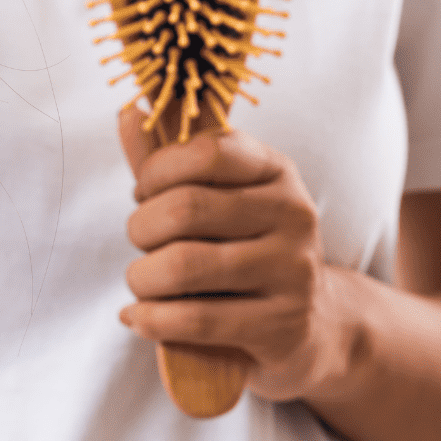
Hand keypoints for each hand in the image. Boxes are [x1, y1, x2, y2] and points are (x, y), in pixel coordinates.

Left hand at [115, 108, 366, 403]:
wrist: (312, 326)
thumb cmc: (245, 251)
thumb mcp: (218, 200)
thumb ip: (170, 161)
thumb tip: (128, 113)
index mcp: (278, 172)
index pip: (207, 149)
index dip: (157, 171)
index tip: (143, 193)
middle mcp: (294, 215)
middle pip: (186, 209)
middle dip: (141, 228)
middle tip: (141, 243)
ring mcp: (293, 272)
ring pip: (184, 266)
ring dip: (141, 278)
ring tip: (141, 283)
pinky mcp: (281, 325)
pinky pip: (194, 319)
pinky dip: (150, 319)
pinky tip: (139, 317)